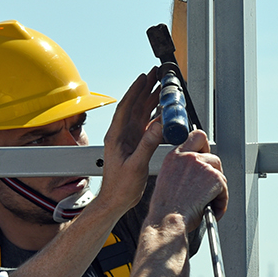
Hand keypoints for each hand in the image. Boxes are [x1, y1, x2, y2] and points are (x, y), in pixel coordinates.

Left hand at [96, 72, 160, 210]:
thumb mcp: (136, 165)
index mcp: (116, 136)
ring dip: (150, 99)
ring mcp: (128, 139)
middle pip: (134, 106)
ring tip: (161, 86)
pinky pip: (146, 124)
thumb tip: (158, 125)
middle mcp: (121, 135)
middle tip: (155, 75)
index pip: (125, 107)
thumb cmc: (120, 187)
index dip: (135, 90)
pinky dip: (155, 114)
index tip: (144, 77)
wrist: (115, 201)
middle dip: (145, 88)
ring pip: (141, 113)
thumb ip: (147, 144)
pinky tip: (162, 110)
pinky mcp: (135, 145)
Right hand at [146, 128, 228, 230]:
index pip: (196, 136)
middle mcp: (188, 157)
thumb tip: (195, 171)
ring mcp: (202, 166)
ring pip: (219, 173)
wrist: (167, 220)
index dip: (204, 147)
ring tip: (208, 202)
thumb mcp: (167, 179)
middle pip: (213, 157)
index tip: (205, 156)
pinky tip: (211, 209)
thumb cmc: (165, 208)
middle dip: (213, 173)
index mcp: (174, 156)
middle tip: (208, 188)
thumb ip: (181, 168)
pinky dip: (221, 201)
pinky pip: (224, 189)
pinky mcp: (214, 178)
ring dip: (217, 189)